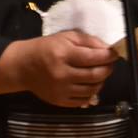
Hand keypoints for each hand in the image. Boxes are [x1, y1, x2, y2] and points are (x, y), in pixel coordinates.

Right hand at [0, 30, 116, 106]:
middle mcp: (62, 74)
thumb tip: (107, 49)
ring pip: (92, 89)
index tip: (114, 54)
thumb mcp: (65, 37)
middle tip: (109, 64)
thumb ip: (87, 41)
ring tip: (99, 74)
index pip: (94, 57)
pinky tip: (90, 84)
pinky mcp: (59, 101)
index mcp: (63, 54)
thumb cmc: (45, 48)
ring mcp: (61, 90)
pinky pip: (83, 100)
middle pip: (95, 75)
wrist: (22, 67)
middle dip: (107, 69)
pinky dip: (91, 93)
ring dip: (101, 81)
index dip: (108, 56)